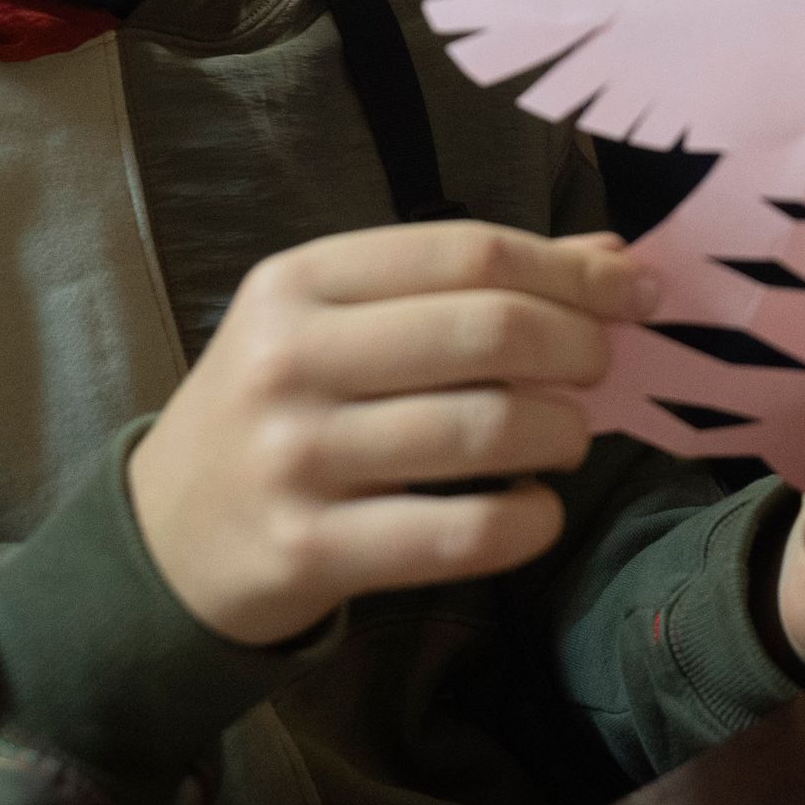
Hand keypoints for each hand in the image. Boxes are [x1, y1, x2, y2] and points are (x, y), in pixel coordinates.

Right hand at [126, 223, 649, 645]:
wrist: (166, 537)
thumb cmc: (280, 410)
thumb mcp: (342, 324)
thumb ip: (467, 287)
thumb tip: (612, 261)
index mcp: (299, 281)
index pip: (470, 253)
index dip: (573, 272)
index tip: (638, 293)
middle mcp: (290, 359)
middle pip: (489, 330)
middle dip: (580, 347)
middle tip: (601, 370)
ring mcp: (296, 457)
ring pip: (486, 429)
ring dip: (563, 433)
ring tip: (567, 437)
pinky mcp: (311, 550)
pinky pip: (462, 534)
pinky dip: (530, 521)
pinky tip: (537, 510)